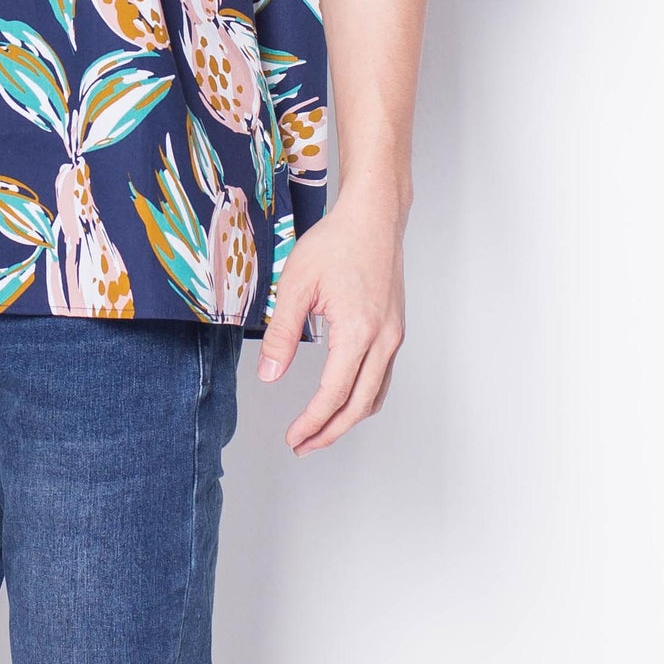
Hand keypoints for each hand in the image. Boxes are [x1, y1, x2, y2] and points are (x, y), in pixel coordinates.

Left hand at [253, 188, 406, 453]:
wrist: (374, 217)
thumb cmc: (336, 243)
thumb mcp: (295, 285)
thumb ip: (281, 334)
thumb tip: (269, 375)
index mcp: (358, 332)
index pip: (334, 394)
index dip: (312, 422)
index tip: (294, 438)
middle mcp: (383, 340)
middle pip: (360, 405)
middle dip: (330, 432)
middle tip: (303, 446)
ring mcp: (394, 336)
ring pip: (376, 395)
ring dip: (348, 419)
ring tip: (319, 431)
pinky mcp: (394, 329)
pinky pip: (382, 377)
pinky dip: (363, 398)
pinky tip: (343, 400)